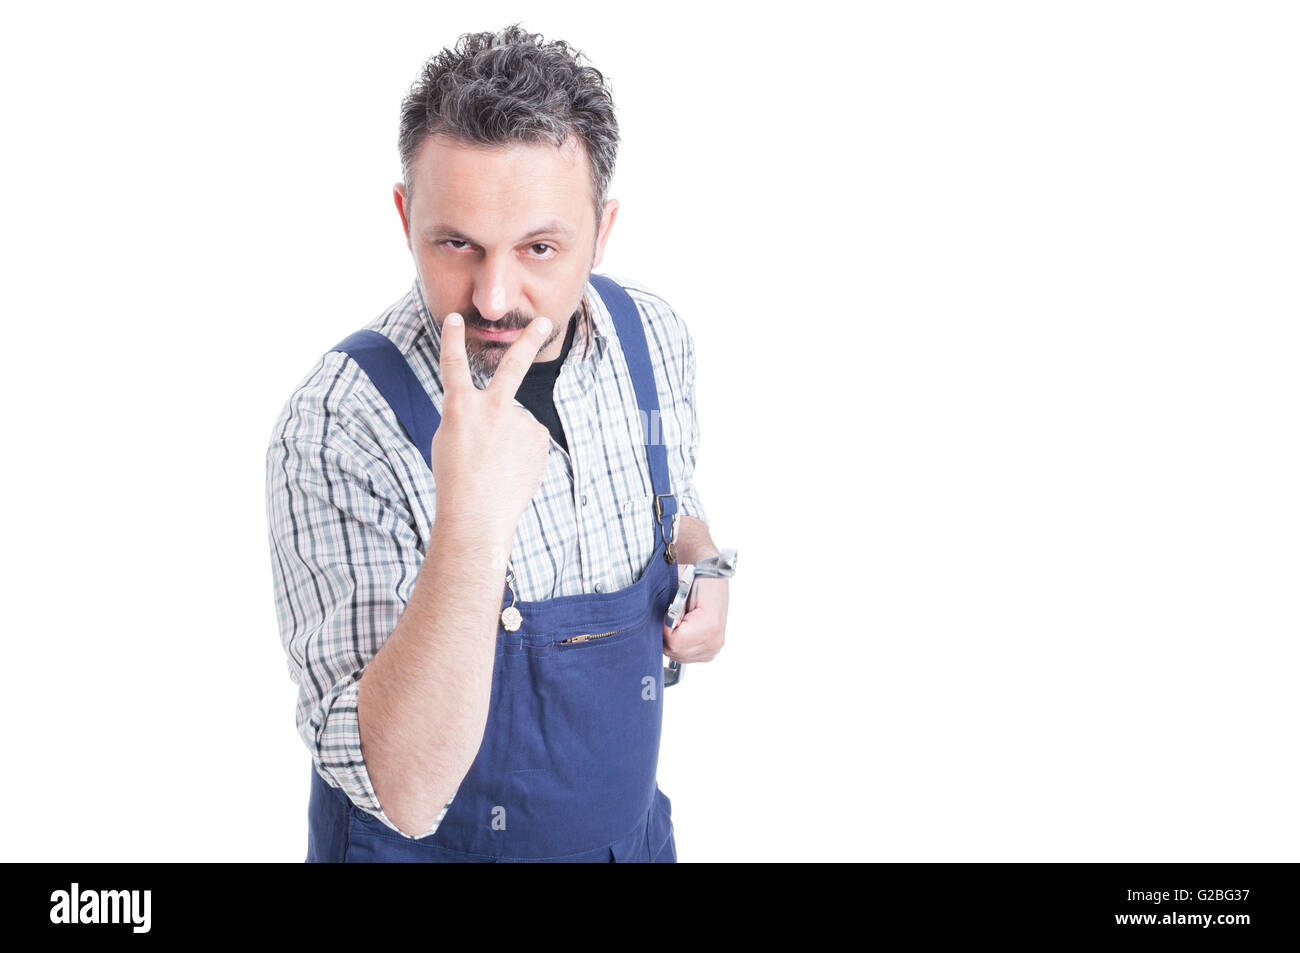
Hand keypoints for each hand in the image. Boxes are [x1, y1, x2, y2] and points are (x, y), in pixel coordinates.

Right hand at [430, 312, 553, 546]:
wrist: (477, 514)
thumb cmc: (456, 481)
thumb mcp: (449, 441)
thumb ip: (470, 417)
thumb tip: (501, 414)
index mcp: (460, 406)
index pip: (453, 364)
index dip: (452, 339)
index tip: (455, 319)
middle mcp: (492, 407)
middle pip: (513, 364)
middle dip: (529, 339)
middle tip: (545, 322)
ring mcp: (519, 421)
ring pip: (517, 424)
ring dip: (509, 442)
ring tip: (497, 467)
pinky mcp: (538, 437)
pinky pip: (530, 440)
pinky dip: (523, 453)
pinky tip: (512, 472)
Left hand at [662, 570, 727, 663]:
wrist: (712, 577)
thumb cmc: (697, 576)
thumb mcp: (678, 583)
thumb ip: (666, 602)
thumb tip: (653, 620)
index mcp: (709, 625)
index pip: (673, 641)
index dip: (663, 627)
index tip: (665, 612)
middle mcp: (714, 641)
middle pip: (673, 651)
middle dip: (665, 633)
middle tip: (671, 613)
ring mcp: (712, 649)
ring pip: (676, 655)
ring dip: (670, 639)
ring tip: (678, 619)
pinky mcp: (709, 652)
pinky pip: (683, 655)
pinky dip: (677, 643)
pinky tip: (682, 628)